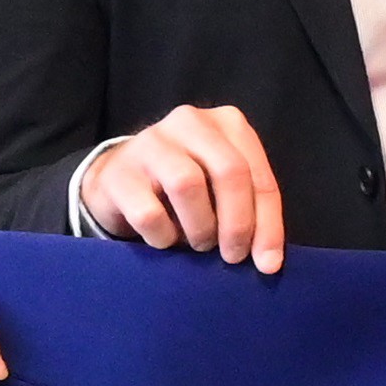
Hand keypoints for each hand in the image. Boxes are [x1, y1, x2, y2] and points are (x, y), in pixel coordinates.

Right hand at [79, 104, 288, 269]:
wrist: (117, 179)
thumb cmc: (181, 188)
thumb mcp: (220, 188)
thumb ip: (248, 210)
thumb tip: (268, 261)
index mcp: (225, 123)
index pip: (256, 173)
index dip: (268, 223)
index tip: (268, 263)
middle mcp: (189, 122)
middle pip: (228, 171)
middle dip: (238, 223)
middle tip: (233, 257)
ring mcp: (150, 143)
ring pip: (187, 185)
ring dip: (200, 227)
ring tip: (199, 243)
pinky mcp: (119, 173)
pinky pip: (149, 213)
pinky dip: (163, 236)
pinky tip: (165, 240)